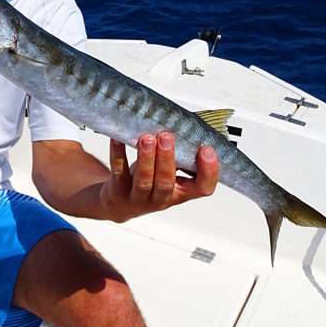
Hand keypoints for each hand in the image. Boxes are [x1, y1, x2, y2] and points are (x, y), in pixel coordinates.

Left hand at [99, 131, 217, 222]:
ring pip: (143, 180)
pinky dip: (118, 154)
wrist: (118, 203)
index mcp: (180, 192)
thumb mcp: (171, 171)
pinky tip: (118, 139)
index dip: (208, 172)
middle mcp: (160, 198)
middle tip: (167, 137)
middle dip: (167, 159)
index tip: (207, 149)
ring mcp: (137, 198)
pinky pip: (118, 171)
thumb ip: (182, 154)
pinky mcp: (117, 191)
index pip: (203, 188)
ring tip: (147, 138)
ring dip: (146, 158)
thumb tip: (191, 124)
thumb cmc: (150, 180)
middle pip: (166, 183)